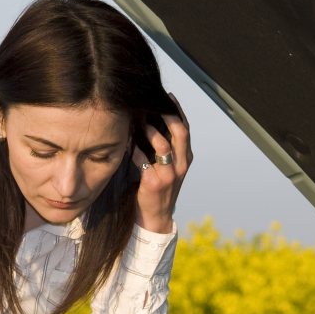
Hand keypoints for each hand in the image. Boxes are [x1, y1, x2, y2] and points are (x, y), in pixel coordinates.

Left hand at [132, 93, 191, 233]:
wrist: (156, 216)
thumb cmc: (159, 188)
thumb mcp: (169, 167)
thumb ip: (166, 148)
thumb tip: (153, 120)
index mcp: (186, 159)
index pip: (185, 129)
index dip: (178, 112)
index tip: (168, 97)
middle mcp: (181, 165)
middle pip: (180, 133)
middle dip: (169, 115)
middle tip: (156, 102)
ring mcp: (169, 175)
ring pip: (163, 145)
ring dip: (150, 130)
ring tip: (140, 120)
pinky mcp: (154, 182)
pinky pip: (143, 160)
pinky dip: (135, 149)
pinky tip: (127, 142)